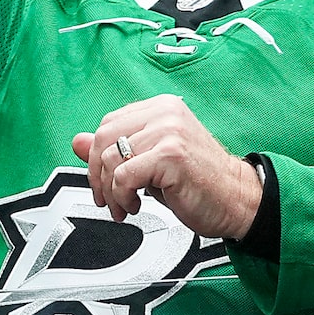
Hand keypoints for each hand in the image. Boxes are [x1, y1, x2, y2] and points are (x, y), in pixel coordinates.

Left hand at [72, 95, 260, 237]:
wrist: (237, 200)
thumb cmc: (199, 182)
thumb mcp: (149, 162)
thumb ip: (115, 149)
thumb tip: (76, 141)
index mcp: (160, 108)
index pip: (108, 124)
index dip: (95, 157)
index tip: (101, 182)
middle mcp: (165, 113)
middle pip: (103, 139)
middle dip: (97, 175)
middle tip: (107, 199)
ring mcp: (169, 131)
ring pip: (110, 159)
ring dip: (110, 192)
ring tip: (125, 205)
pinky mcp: (171, 154)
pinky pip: (124, 176)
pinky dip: (122, 197)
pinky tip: (136, 206)